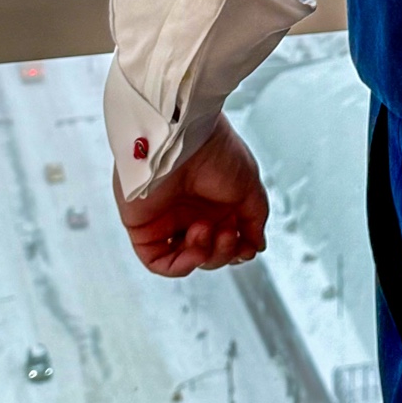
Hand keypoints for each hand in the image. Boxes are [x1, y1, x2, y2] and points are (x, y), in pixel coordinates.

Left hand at [114, 115, 268, 276]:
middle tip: (227, 233)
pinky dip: (181, 265)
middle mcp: (192, 213)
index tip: (247, 244)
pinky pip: (160, 262)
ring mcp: (168, 222)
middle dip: (223, 252)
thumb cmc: (217, 152)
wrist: (184, 138)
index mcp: (215, 203)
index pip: (227, 241)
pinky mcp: (145, 229)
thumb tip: (256, 246)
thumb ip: (254, 219)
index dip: (237, 249)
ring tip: (206, 230)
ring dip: (204, 256)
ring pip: (186, 260)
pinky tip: (195, 248)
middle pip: (209, 255)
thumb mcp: (249, 187)